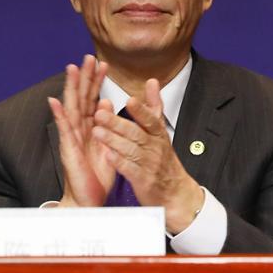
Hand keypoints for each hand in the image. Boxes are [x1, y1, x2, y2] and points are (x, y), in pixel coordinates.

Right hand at [47, 55, 115, 206]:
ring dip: (70, 88)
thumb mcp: (108, 145)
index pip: (93, 99)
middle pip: (81, 98)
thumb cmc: (96, 175)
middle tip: (87, 56)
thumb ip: (108, 124)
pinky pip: (63, 129)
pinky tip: (54, 101)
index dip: (97, 81)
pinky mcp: (68, 149)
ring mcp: (71, 137)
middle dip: (84, 77)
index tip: (103, 63)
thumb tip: (106, 101)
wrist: (88, 200)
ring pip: (71, 108)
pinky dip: (58, 114)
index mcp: (91, 128)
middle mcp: (79, 129)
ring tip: (71, 69)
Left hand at [91, 78, 204, 233]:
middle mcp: (154, 147)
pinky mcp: (142, 180)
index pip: (151, 119)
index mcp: (158, 134)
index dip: (141, 110)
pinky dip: (119, 162)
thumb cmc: (163, 158)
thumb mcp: (161, 130)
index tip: (130, 100)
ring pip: (130, 150)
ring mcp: (149, 164)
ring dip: (113, 140)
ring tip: (97, 131)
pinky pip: (130, 170)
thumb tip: (152, 81)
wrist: (174, 191)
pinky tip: (107, 155)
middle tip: (100, 113)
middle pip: (136, 133)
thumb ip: (154, 106)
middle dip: (117, 123)